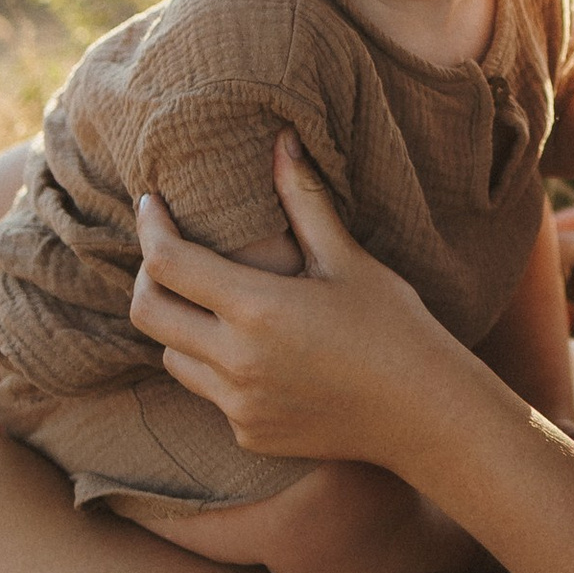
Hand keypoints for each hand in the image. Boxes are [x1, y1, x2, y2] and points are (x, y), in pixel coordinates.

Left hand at [130, 137, 466, 469]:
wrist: (425, 413)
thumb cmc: (394, 327)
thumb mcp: (348, 259)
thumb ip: (304, 200)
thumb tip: (282, 139)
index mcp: (259, 309)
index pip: (169, 263)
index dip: (150, 227)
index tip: (152, 204)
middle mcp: (238, 362)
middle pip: (148, 313)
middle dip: (148, 275)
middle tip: (168, 251)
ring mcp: (240, 405)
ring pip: (172, 356)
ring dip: (180, 324)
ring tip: (214, 301)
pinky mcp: (248, 433)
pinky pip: (209, 393)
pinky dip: (217, 366)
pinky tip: (256, 351)